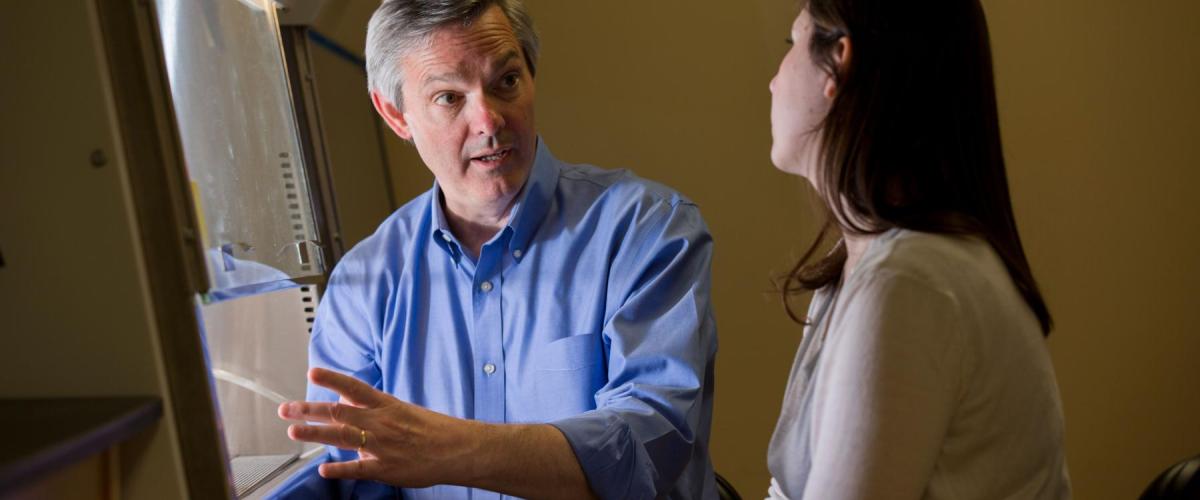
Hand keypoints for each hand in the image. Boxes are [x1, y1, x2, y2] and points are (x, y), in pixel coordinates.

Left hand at [278, 367, 483, 486]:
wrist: (456, 449)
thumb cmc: (432, 429)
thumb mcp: (401, 409)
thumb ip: (372, 407)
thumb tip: (345, 400)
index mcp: (386, 405)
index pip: (354, 387)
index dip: (332, 379)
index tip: (313, 372)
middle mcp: (380, 423)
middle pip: (339, 412)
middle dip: (309, 410)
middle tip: (286, 408)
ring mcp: (381, 446)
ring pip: (342, 437)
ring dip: (315, 433)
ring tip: (294, 431)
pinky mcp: (385, 468)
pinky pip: (358, 469)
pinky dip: (340, 469)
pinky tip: (324, 470)